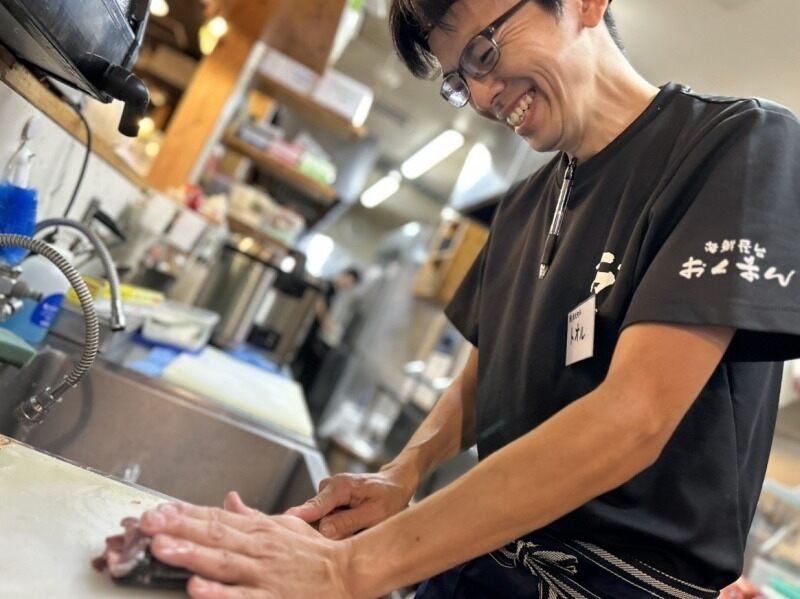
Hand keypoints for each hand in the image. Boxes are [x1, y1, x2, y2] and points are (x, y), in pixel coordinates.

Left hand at [139, 492, 354, 598]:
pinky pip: (242, 597)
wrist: (349, 573)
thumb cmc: (315, 553)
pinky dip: (219, 593)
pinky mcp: (271, 598)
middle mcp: (258, 548)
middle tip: (148, 524)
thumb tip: (229, 498)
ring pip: (222, 562)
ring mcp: (263, 573)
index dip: (184, 514)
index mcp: (259, 530)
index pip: (215, 518)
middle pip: (213, 535)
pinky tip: (197, 588)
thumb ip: (253, 515)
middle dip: (178, 529)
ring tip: (163, 548)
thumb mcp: (285, 525)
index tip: (157, 510)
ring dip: (190, 554)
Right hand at [285, 465, 416, 539]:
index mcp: (339, 486)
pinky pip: (325, 520)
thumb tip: (324, 530)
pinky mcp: (328, 502)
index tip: (284, 521)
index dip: (300, 517)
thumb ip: (349, 521)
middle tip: (350, 534)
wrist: (396, 484)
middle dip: (326, 532)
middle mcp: (328, 487)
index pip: (315, 506)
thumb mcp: (376, 513)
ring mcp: (326, 494)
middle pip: (315, 518)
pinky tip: (353, 524)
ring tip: (357, 526)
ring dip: (335, 530)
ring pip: (320, 521)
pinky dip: (337, 527)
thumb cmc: (390, 497)